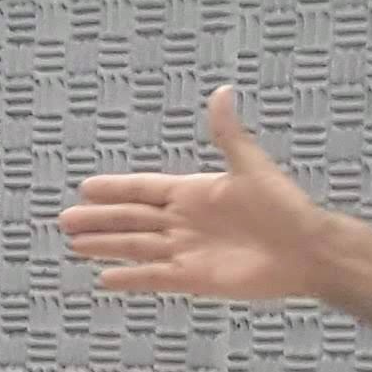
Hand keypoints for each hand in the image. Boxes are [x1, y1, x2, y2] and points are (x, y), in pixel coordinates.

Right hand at [57, 88, 353, 305]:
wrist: (307, 251)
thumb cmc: (284, 207)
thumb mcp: (252, 167)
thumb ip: (228, 134)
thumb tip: (222, 92)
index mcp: (194, 192)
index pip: (143, 188)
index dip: (115, 188)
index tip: (86, 187)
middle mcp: (184, 221)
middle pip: (131, 219)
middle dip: (99, 219)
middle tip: (65, 219)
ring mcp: (186, 251)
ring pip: (136, 246)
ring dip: (106, 245)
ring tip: (75, 244)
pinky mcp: (193, 279)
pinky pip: (153, 277)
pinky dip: (130, 278)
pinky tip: (105, 279)